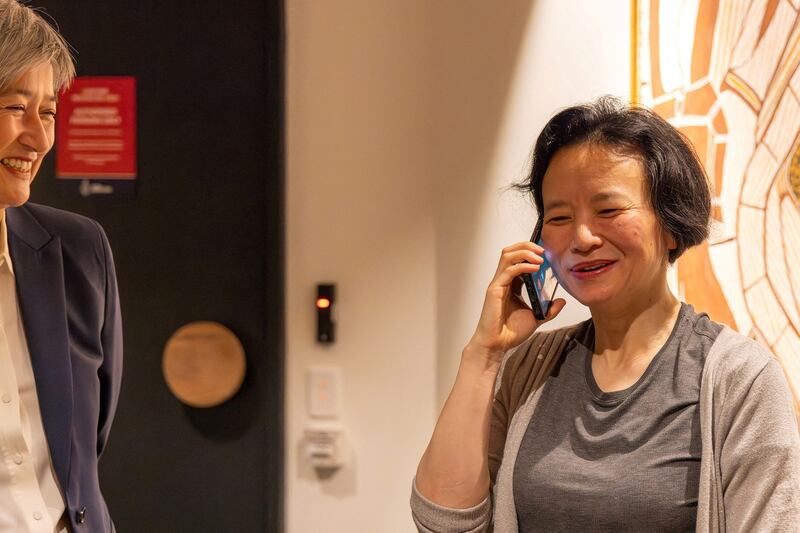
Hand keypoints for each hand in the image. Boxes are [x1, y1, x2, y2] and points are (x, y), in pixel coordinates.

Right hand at [467, 242, 565, 362]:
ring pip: (507, 256)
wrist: (498, 345)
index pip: (518, 259)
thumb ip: (549, 309)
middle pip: (510, 251)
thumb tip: (562, 301)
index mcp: (511, 284)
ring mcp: (498, 284)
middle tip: (543, 249)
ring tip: (540, 257)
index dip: (530, 252)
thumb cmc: (511, 332)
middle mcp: (503, 280)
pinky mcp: (495, 290)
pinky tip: (535, 268)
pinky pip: (509, 271)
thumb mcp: (537, 318)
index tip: (546, 252)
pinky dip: (523, 266)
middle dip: (527, 246)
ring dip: (525, 252)